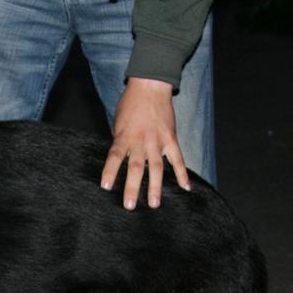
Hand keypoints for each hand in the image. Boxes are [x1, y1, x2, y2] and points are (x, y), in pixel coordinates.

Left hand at [100, 77, 190, 208]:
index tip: (105, 186)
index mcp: (124, 136)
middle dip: (132, 187)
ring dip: (155, 186)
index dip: (110, 171)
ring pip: (157, 168)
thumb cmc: (130, 105)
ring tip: (154, 204)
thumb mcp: (118, 122)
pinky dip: (183, 173)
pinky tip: (186, 188)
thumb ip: (120, 142)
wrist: (150, 86)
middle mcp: (141, 141)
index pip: (115, 157)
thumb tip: (118, 160)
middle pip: (136, 168)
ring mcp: (157, 141)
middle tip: (130, 206)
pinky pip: (178, 159)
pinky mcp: (171, 139)